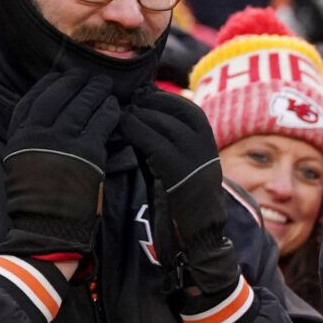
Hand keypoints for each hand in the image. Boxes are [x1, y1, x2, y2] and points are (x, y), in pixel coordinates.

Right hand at [0, 70, 120, 260]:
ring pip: (82, 105)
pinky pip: (102, 122)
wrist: (48, 225)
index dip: (49, 84)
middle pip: (58, 96)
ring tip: (105, 86)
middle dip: (75, 82)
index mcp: (19, 136)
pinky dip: (110, 111)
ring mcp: (63, 141)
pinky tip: (116, 107)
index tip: (61, 77)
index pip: (33, 99)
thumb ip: (33, 137)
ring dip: (96, 92)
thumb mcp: (22, 162)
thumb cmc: (38, 197)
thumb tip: (52, 115)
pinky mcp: (88, 151)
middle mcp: (38, 134)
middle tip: (89, 76)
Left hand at [119, 90, 238, 294]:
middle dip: (142, 105)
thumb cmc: (183, 188)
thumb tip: (138, 107)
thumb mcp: (182, 156)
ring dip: (134, 116)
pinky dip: (132, 131)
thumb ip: (166, 134)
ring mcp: (191, 152)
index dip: (156, 99)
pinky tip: (120, 132)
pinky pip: (149, 140)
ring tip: (117, 118)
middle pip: (167, 108)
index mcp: (205, 134)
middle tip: (121, 106)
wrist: (199, 222)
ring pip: (156, 120)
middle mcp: (202, 139)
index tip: (137, 101)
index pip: (179, 104)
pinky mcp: (175, 166)